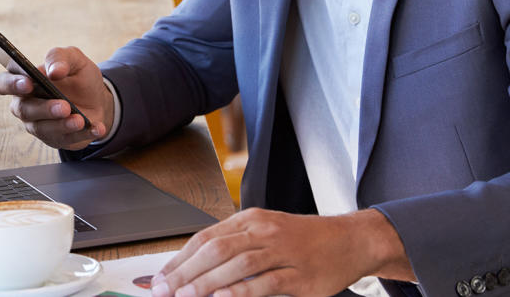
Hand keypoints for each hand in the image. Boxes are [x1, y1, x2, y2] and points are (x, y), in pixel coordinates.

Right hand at [0, 46, 113, 150]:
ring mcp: (39, 125)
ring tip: (80, 120)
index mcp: (24, 81)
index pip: (3, 83)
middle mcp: (26, 105)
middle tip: (64, 106)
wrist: (98, 99)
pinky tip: (97, 128)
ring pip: (43, 129)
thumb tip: (53, 71)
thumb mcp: (74, 59)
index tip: (28, 83)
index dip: (11, 84)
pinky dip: (83, 134)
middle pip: (24, 110)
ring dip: (62, 125)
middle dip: (44, 109)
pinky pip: (66, 140)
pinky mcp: (56, 139)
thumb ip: (60, 57)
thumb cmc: (78, 77)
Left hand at [149, 208, 413, 296]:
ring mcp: (283, 252)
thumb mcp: (264, 231)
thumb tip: (193, 267)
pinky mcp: (302, 275)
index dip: (179, 259)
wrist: (350, 240)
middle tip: (165, 290)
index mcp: (250, 219)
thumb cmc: (303, 239)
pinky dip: (244, 291)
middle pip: (216, 249)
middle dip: (186, 272)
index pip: (205, 237)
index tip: (160, 278)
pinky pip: (268, 283)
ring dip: (208, 282)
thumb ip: (233, 245)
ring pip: (238, 264)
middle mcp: (264, 232)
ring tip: (187, 296)